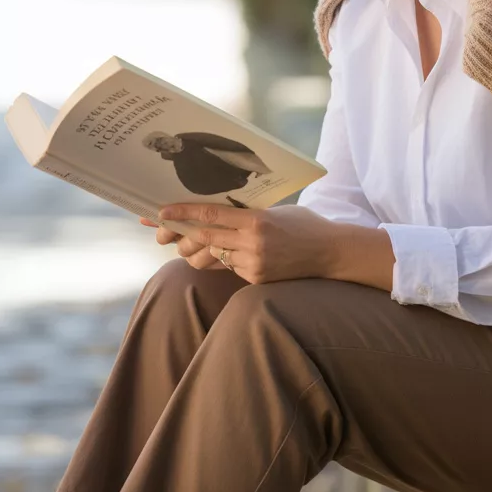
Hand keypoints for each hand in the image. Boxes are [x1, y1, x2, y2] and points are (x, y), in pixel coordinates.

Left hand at [142, 203, 339, 281]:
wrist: (330, 253)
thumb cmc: (303, 225)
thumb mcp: (275, 211)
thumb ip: (245, 215)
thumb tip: (210, 214)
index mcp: (256, 219)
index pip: (210, 215)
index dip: (182, 213)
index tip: (161, 211)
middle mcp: (252, 243)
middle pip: (203, 239)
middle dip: (179, 235)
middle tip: (162, 232)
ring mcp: (253, 264)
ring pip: (210, 258)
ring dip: (196, 252)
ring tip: (189, 245)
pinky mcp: (255, 279)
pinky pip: (228, 268)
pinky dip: (222, 260)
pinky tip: (226, 254)